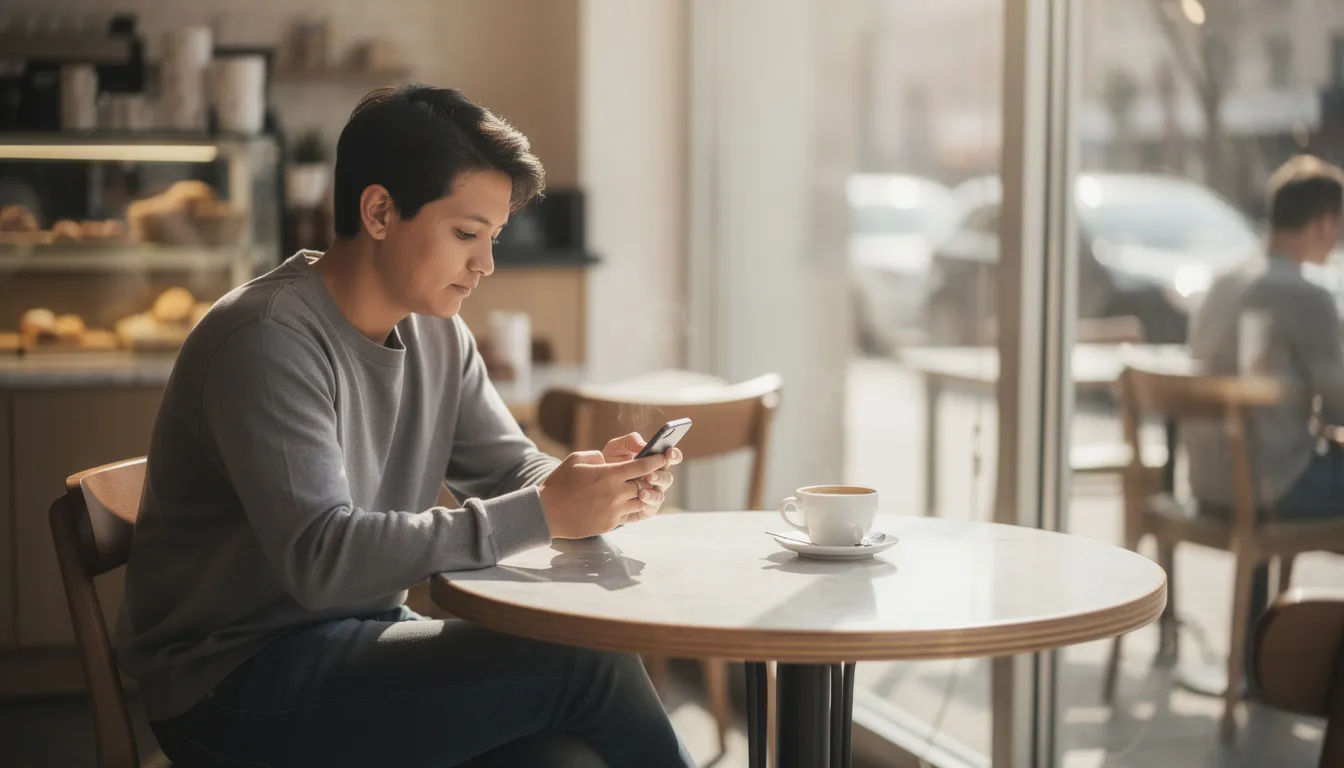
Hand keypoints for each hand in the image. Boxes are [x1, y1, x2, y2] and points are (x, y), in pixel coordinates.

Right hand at [538, 449, 669, 538]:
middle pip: (645, 484)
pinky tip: (621, 503)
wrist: (547, 513)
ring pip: (640, 501)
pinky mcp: (611, 524)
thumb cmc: (560, 484)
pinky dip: (628, 508)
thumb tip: (608, 461)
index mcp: (610, 474)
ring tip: (634, 489)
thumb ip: (598, 457)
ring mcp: (615, 511)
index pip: (643, 467)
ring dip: (640, 495)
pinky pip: (628, 515)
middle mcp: (616, 493)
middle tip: (649, 474)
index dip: (656, 461)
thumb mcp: (577, 460)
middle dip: (648, 479)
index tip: (663, 457)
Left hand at [602, 433, 683, 521]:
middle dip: (660, 476)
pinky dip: (648, 502)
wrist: (594, 486)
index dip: (674, 455)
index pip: (671, 458)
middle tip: (649, 475)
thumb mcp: (616, 448)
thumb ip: (630, 441)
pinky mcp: (645, 508)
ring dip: (653, 492)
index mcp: (654, 462)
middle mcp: (656, 478)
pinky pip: (652, 507)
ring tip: (641, 491)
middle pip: (667, 478)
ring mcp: (652, 494)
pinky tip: (640, 497)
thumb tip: (644, 445)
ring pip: (660, 494)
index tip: (669, 453)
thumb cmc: (609, 463)